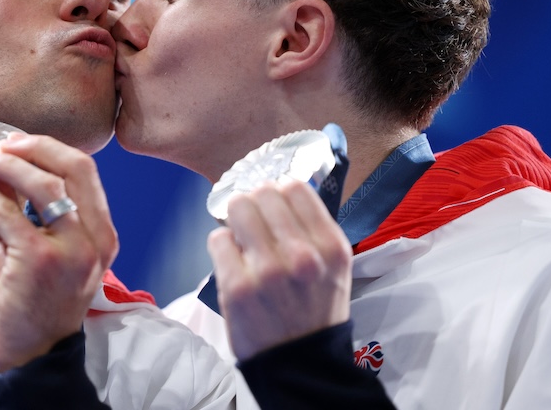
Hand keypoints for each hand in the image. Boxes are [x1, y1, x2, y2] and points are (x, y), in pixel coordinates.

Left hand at [0, 134, 118, 371]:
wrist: (31, 351)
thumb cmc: (36, 300)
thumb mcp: (40, 247)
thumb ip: (26, 208)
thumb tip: (2, 164)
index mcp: (102, 234)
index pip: (85, 172)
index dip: (49, 149)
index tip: (18, 143)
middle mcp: (95, 239)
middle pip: (74, 168)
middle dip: (33, 148)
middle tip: (0, 144)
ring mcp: (71, 249)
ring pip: (44, 184)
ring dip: (7, 165)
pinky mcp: (39, 259)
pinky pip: (8, 212)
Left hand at [207, 180, 352, 360]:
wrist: (299, 363)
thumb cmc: (314, 308)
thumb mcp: (332, 267)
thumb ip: (311, 228)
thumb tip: (276, 188)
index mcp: (330, 247)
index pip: (295, 187)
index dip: (279, 191)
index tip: (273, 203)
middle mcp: (302, 256)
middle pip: (262, 194)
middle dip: (254, 203)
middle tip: (253, 221)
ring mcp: (267, 271)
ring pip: (237, 209)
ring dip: (236, 220)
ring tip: (243, 240)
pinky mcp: (236, 287)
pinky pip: (218, 239)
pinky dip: (223, 246)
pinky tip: (234, 262)